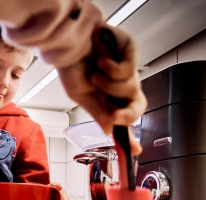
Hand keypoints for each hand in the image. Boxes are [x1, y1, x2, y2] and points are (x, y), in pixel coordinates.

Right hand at [57, 25, 145, 155]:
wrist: (67, 42)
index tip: (135, 151)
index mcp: (108, 98)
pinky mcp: (130, 52)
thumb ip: (96, 112)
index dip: (130, 136)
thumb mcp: (80, 95)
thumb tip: (109, 131)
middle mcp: (121, 85)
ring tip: (95, 74)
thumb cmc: (70, 67)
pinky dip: (111, 68)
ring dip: (109, 85)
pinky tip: (101, 61)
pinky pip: (128, 70)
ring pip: (131, 89)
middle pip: (138, 107)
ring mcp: (128, 69)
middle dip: (127, 114)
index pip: (123, 118)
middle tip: (115, 115)